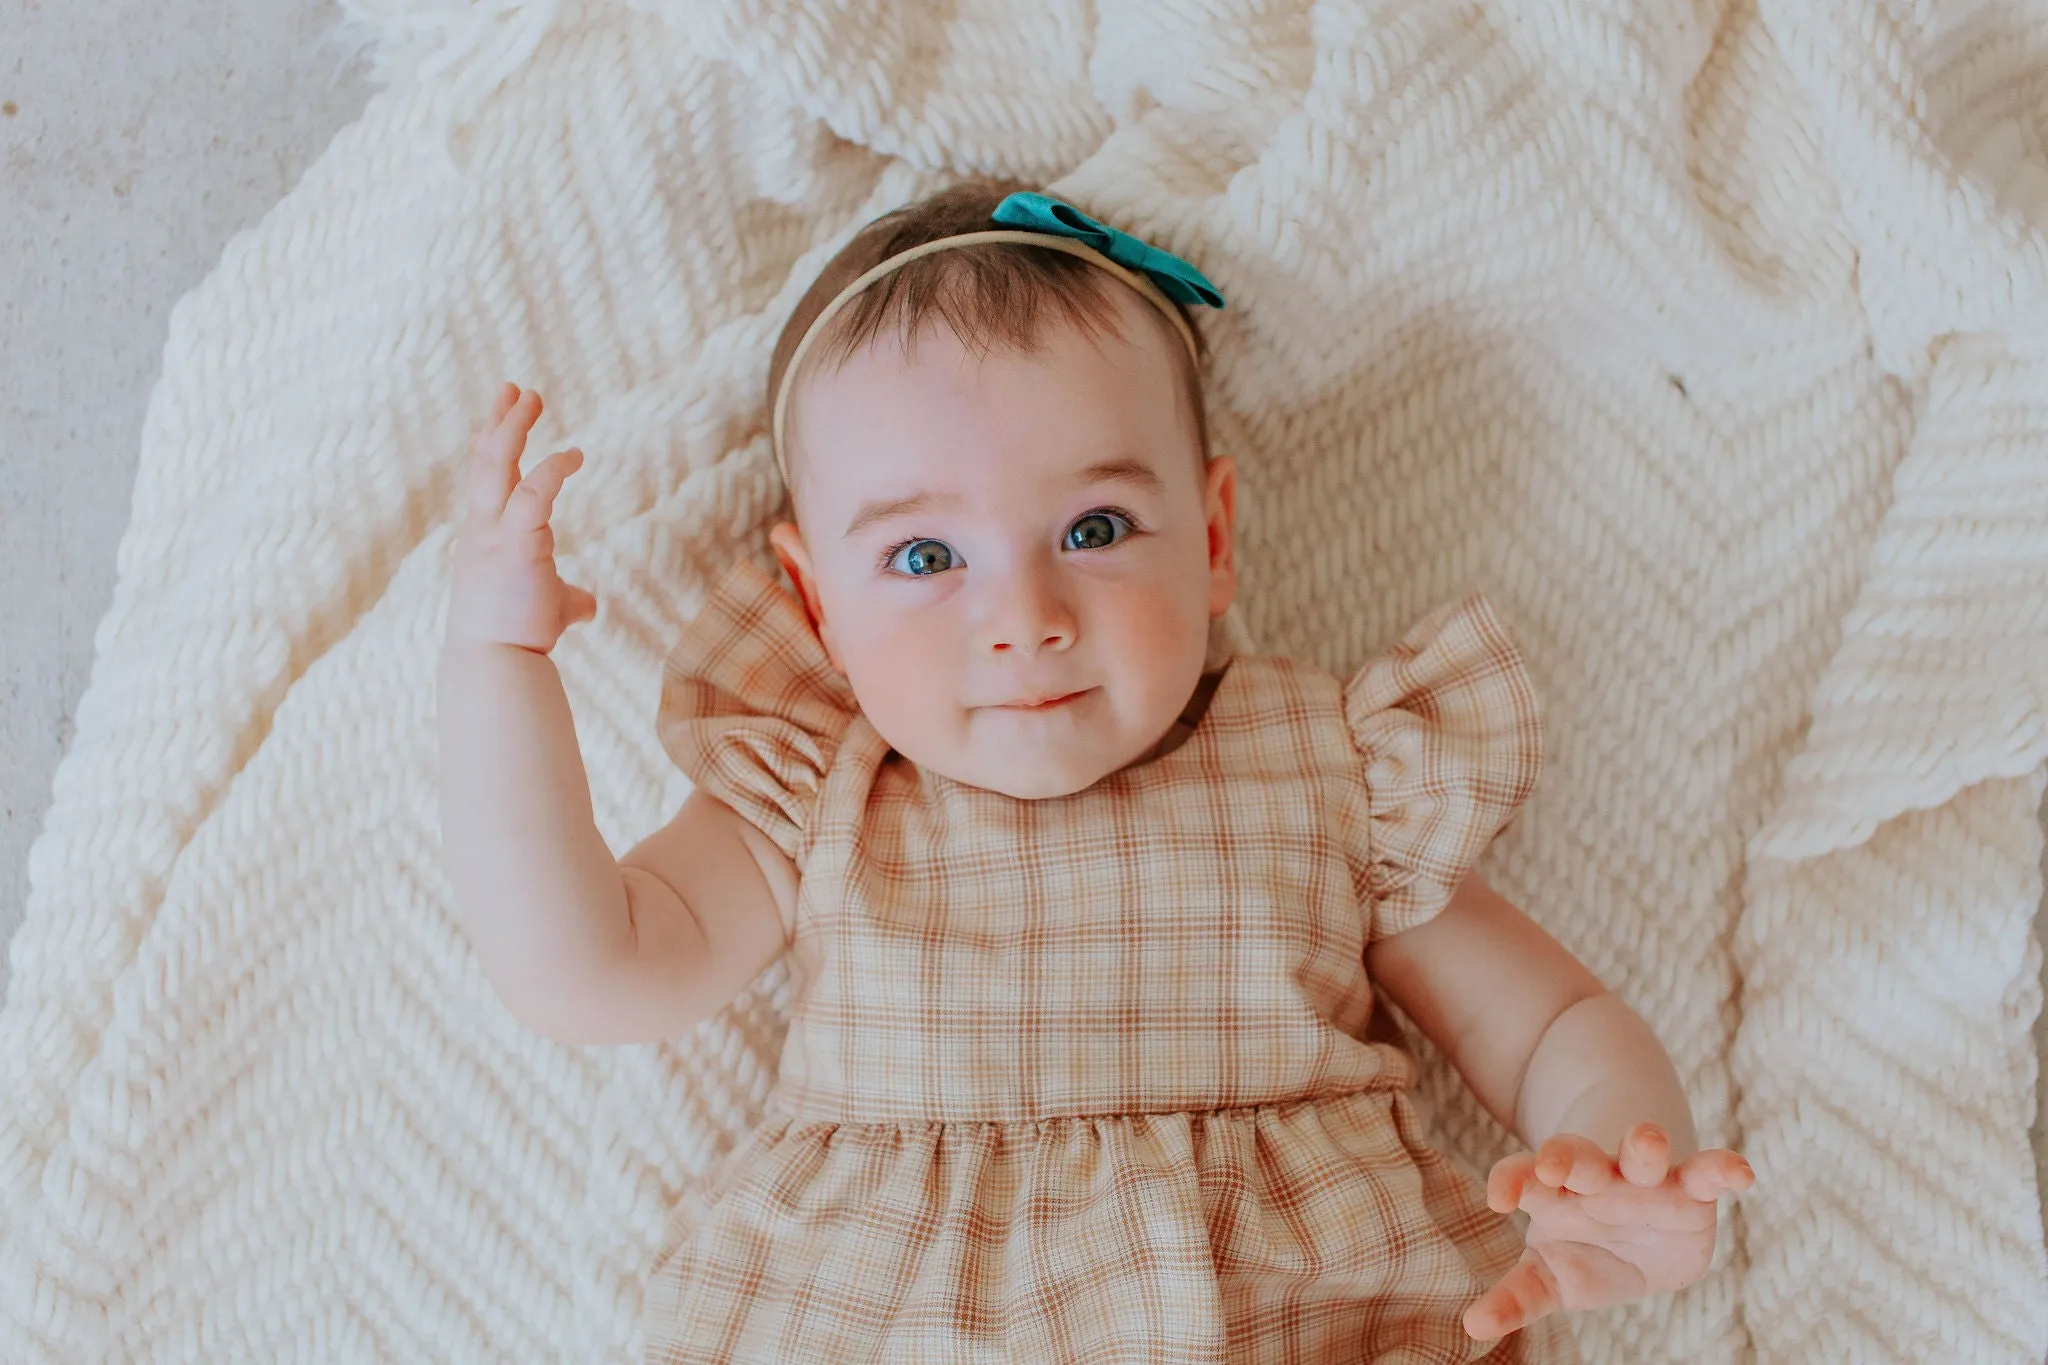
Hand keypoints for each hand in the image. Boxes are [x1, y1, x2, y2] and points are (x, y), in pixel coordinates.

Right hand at [448, 382, 597, 654]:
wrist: (495, 666)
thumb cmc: (516, 640)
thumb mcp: (544, 610)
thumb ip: (563, 599)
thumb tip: (586, 606)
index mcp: (484, 539)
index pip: (483, 484)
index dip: (488, 448)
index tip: (494, 419)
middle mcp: (482, 531)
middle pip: (484, 464)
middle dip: (499, 423)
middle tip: (516, 389)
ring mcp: (493, 536)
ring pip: (496, 468)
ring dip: (512, 428)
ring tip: (529, 395)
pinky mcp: (516, 546)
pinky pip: (532, 495)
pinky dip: (552, 470)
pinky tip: (575, 454)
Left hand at [1463, 1123, 1753, 1341]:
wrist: (1637, 1216)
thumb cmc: (1583, 1245)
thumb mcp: (1549, 1273)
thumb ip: (1517, 1297)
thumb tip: (1472, 1327)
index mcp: (1553, 1192)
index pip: (1524, 1178)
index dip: (1511, 1181)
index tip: (1499, 1198)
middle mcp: (1596, 1176)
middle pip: (1578, 1159)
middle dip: (1568, 1160)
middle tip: (1553, 1166)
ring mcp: (1644, 1178)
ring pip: (1641, 1153)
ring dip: (1643, 1145)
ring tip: (1648, 1140)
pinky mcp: (1690, 1189)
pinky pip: (1707, 1173)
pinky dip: (1724, 1170)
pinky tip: (1740, 1174)